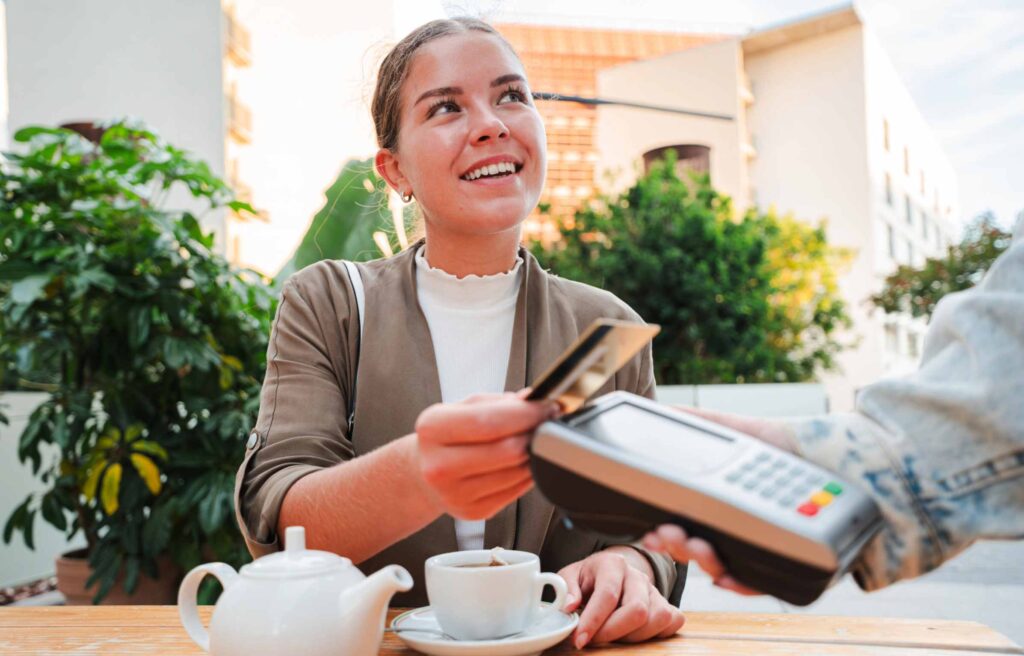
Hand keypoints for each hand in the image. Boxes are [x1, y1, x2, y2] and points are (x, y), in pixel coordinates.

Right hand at [414, 391, 555, 519]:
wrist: (423, 471)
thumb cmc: (447, 436)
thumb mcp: (462, 408)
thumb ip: (498, 403)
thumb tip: (533, 401)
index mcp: (433, 429)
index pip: (490, 422)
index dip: (526, 414)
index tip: (547, 407)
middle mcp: (438, 465)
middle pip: (508, 451)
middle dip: (535, 434)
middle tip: (546, 423)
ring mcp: (455, 493)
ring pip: (517, 473)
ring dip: (533, 455)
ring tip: (531, 442)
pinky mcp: (472, 512)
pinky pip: (516, 491)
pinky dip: (526, 474)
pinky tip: (520, 463)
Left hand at [558, 550, 684, 647]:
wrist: (608, 572)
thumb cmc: (587, 578)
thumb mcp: (569, 577)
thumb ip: (566, 589)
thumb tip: (570, 606)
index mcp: (612, 564)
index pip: (608, 594)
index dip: (593, 621)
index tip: (580, 639)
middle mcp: (636, 575)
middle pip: (637, 610)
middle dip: (614, 632)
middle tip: (595, 639)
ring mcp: (654, 589)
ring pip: (657, 618)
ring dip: (633, 636)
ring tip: (613, 635)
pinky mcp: (666, 602)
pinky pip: (673, 621)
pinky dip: (656, 634)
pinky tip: (634, 633)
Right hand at [644, 407, 795, 595]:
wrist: (821, 450)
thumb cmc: (776, 442)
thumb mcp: (730, 430)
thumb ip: (693, 421)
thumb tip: (656, 410)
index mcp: (714, 507)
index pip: (681, 528)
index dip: (663, 534)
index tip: (650, 531)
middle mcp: (732, 530)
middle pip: (695, 551)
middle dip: (676, 547)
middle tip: (666, 534)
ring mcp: (756, 546)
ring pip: (721, 568)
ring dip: (700, 562)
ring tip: (696, 544)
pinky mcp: (784, 561)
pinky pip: (759, 582)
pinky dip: (739, 583)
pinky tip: (724, 576)